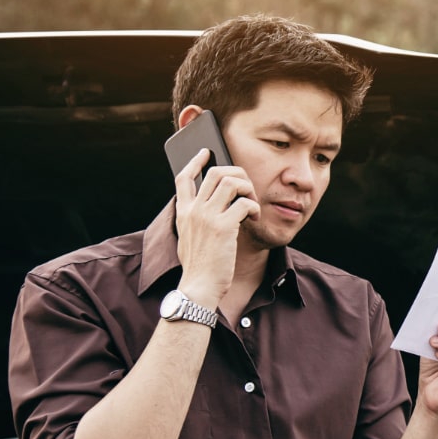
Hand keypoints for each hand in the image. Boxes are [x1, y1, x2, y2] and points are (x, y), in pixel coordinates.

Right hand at [173, 149, 258, 305]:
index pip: (183, 177)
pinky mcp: (223, 227)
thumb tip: (206, 206)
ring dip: (248, 188)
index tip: (206, 152)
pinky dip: (253, 206)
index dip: (196, 161)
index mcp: (183, 212)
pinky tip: (254, 216)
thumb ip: (193, 219)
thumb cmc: (199, 265)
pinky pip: (244, 203)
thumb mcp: (188, 237)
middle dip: (236, 173)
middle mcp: (193, 210)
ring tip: (252, 203)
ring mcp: (207, 217)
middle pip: (215, 173)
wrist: (199, 286)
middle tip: (246, 186)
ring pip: (231, 182)